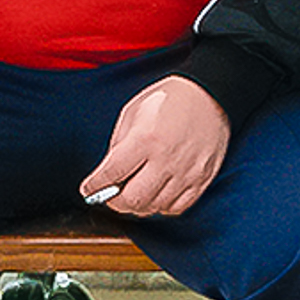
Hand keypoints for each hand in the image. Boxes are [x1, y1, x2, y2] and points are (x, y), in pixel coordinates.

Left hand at [81, 76, 230, 216]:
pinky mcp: (202, 177)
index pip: (111, 174)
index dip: (94, 186)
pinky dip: (163, 206)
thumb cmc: (170, 98)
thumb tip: (109, 174)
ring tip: (134, 193)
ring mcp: (186, 171)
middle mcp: (166, 158)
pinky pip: (178, 207)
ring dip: (139, 205)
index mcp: (145, 138)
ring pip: (154, 207)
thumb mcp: (134, 111)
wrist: (210, 92)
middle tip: (111, 195)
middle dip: (114, 202)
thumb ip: (119, 144)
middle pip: (132, 199)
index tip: (89, 189)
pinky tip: (157, 194)